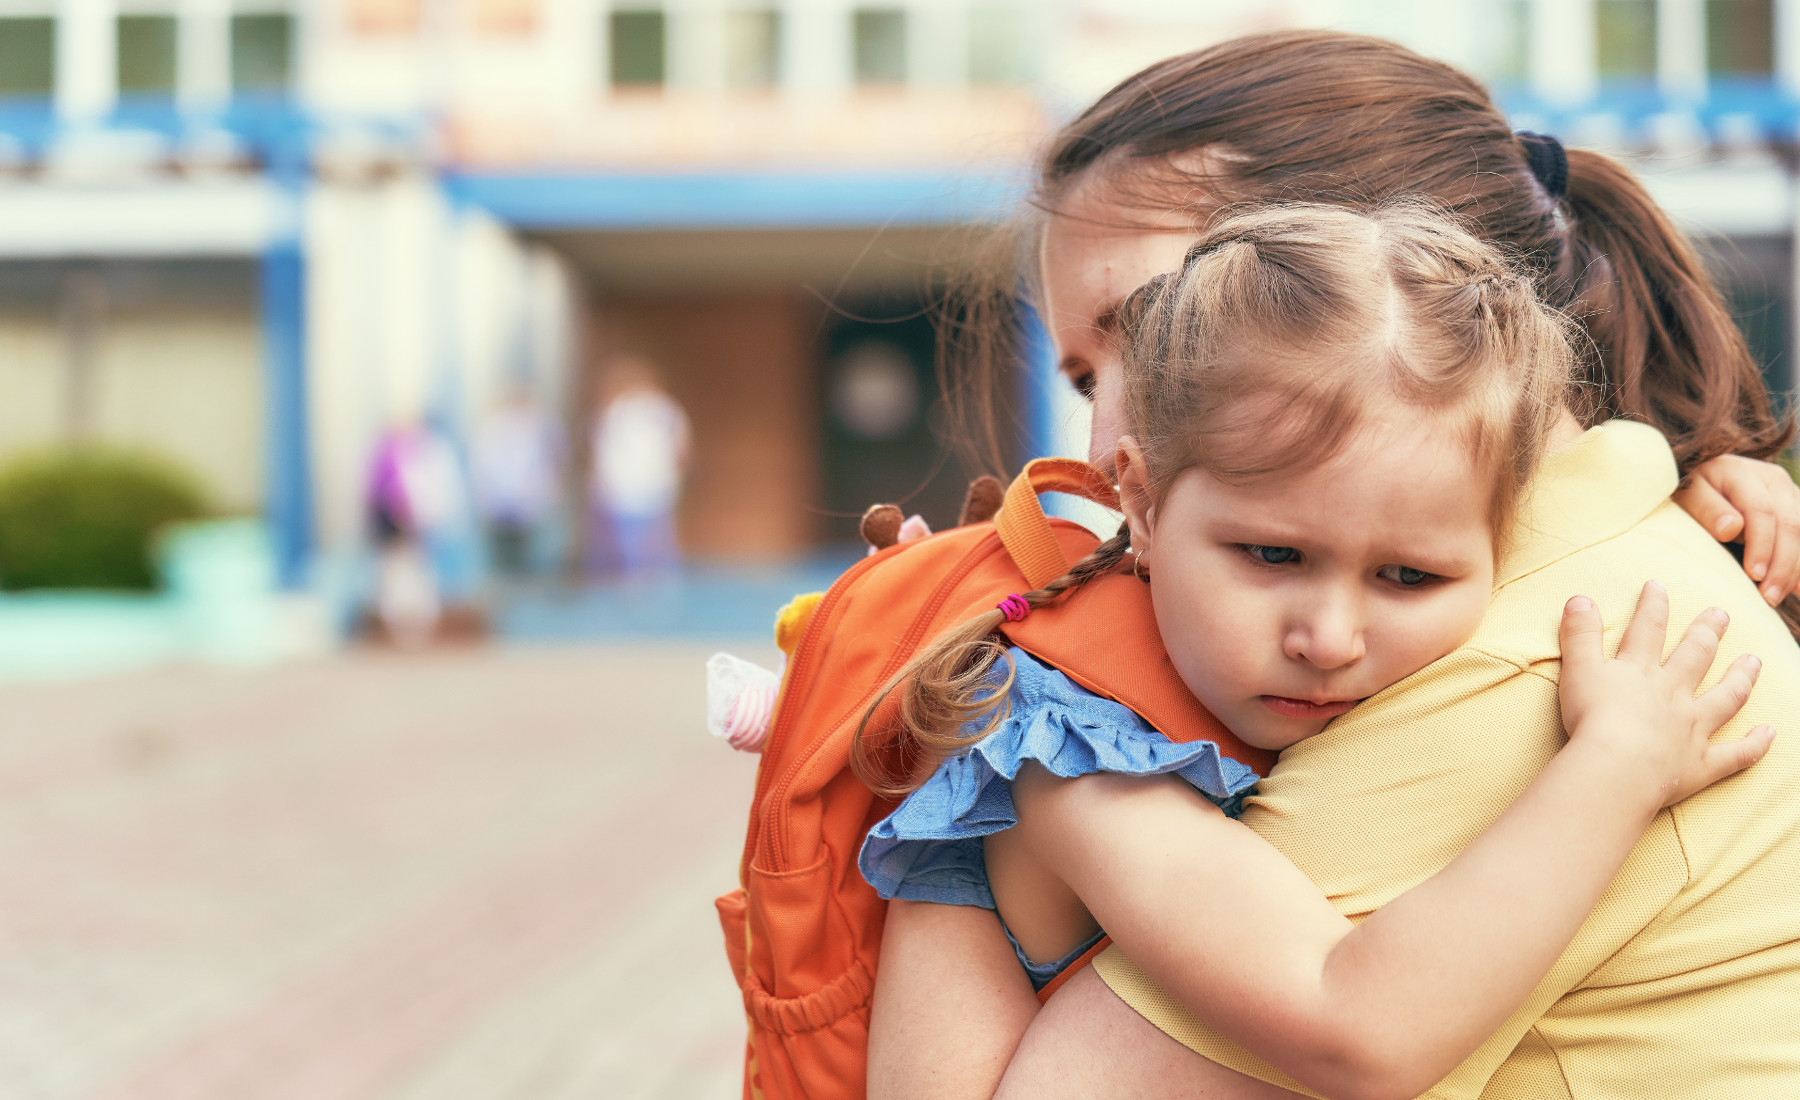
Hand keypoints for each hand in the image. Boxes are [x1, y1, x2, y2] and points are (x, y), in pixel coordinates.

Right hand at [1558, 580, 1773, 808]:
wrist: (1617, 767)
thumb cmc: (1593, 719)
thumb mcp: (1578, 669)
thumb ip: (1580, 634)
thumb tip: (1580, 597)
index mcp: (1641, 671)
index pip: (1648, 629)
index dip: (1653, 605)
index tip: (1659, 586)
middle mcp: (1673, 694)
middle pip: (1695, 656)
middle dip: (1707, 632)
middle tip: (1721, 614)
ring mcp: (1692, 728)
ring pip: (1725, 698)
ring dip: (1741, 678)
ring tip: (1754, 661)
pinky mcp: (1701, 763)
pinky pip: (1736, 754)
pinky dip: (1755, 745)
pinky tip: (1769, 733)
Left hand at [1673, 454, 1799, 605]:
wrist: (1699, 481)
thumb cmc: (1687, 491)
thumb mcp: (1687, 496)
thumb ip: (1707, 509)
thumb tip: (1732, 527)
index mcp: (1742, 472)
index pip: (1761, 511)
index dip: (1762, 545)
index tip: (1755, 575)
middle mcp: (1772, 479)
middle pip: (1790, 524)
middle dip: (1783, 564)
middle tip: (1769, 597)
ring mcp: (1788, 492)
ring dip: (1795, 568)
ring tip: (1780, 597)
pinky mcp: (1794, 507)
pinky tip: (1797, 588)